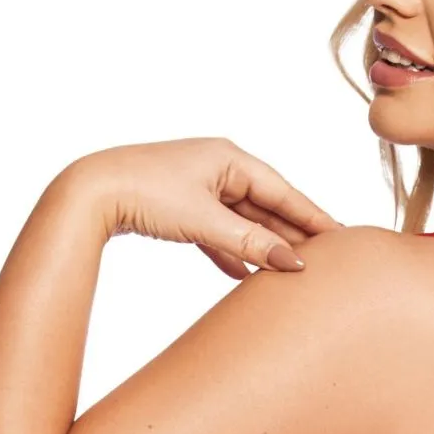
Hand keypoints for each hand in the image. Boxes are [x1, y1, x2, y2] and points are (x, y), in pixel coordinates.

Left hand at [69, 137, 343, 278]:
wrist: (91, 193)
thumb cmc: (146, 193)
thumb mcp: (205, 220)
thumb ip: (251, 242)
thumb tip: (292, 262)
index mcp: (229, 158)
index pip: (284, 192)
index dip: (314, 216)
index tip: (342, 236)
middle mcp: (218, 168)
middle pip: (267, 206)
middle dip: (293, 235)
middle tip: (325, 260)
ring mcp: (199, 188)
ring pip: (244, 222)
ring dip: (264, 247)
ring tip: (292, 272)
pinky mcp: (181, 208)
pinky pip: (218, 233)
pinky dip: (232, 252)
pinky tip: (244, 276)